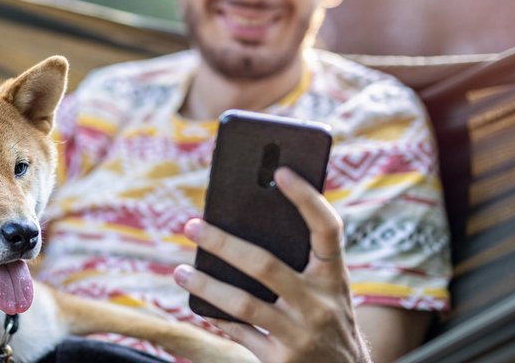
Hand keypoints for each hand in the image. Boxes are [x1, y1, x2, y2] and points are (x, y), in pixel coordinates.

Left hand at [174, 168, 368, 362]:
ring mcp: (302, 334)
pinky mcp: (282, 361)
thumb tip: (241, 226)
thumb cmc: (326, 317)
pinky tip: (198, 303)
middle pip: (264, 265)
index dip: (307, 198)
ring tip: (180, 271)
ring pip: (243, 303)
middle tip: (191, 225)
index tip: (281, 171)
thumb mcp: (327, 290)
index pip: (327, 229)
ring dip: (205, 284)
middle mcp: (321, 304)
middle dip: (222, 242)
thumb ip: (300, 261)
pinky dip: (216, 315)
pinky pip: (239, 332)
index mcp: (335, 277)